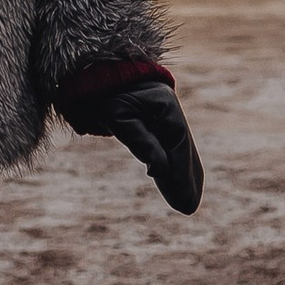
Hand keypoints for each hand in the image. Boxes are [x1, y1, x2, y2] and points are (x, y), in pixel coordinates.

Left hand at [106, 82, 202, 215]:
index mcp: (165, 101)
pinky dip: (173, 169)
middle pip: (183, 147)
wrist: (96, 76)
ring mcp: (166, 117)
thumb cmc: (105, 94)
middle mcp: (170, 110)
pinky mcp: (158, 125)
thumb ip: (141, 141)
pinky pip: (170, 150)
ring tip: (187, 205)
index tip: (183, 193)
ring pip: (180, 151)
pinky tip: (176, 188)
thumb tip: (162, 170)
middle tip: (188, 207)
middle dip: (186, 178)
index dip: (181, 169)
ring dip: (183, 177)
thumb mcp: (118, 116)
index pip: (178, 139)